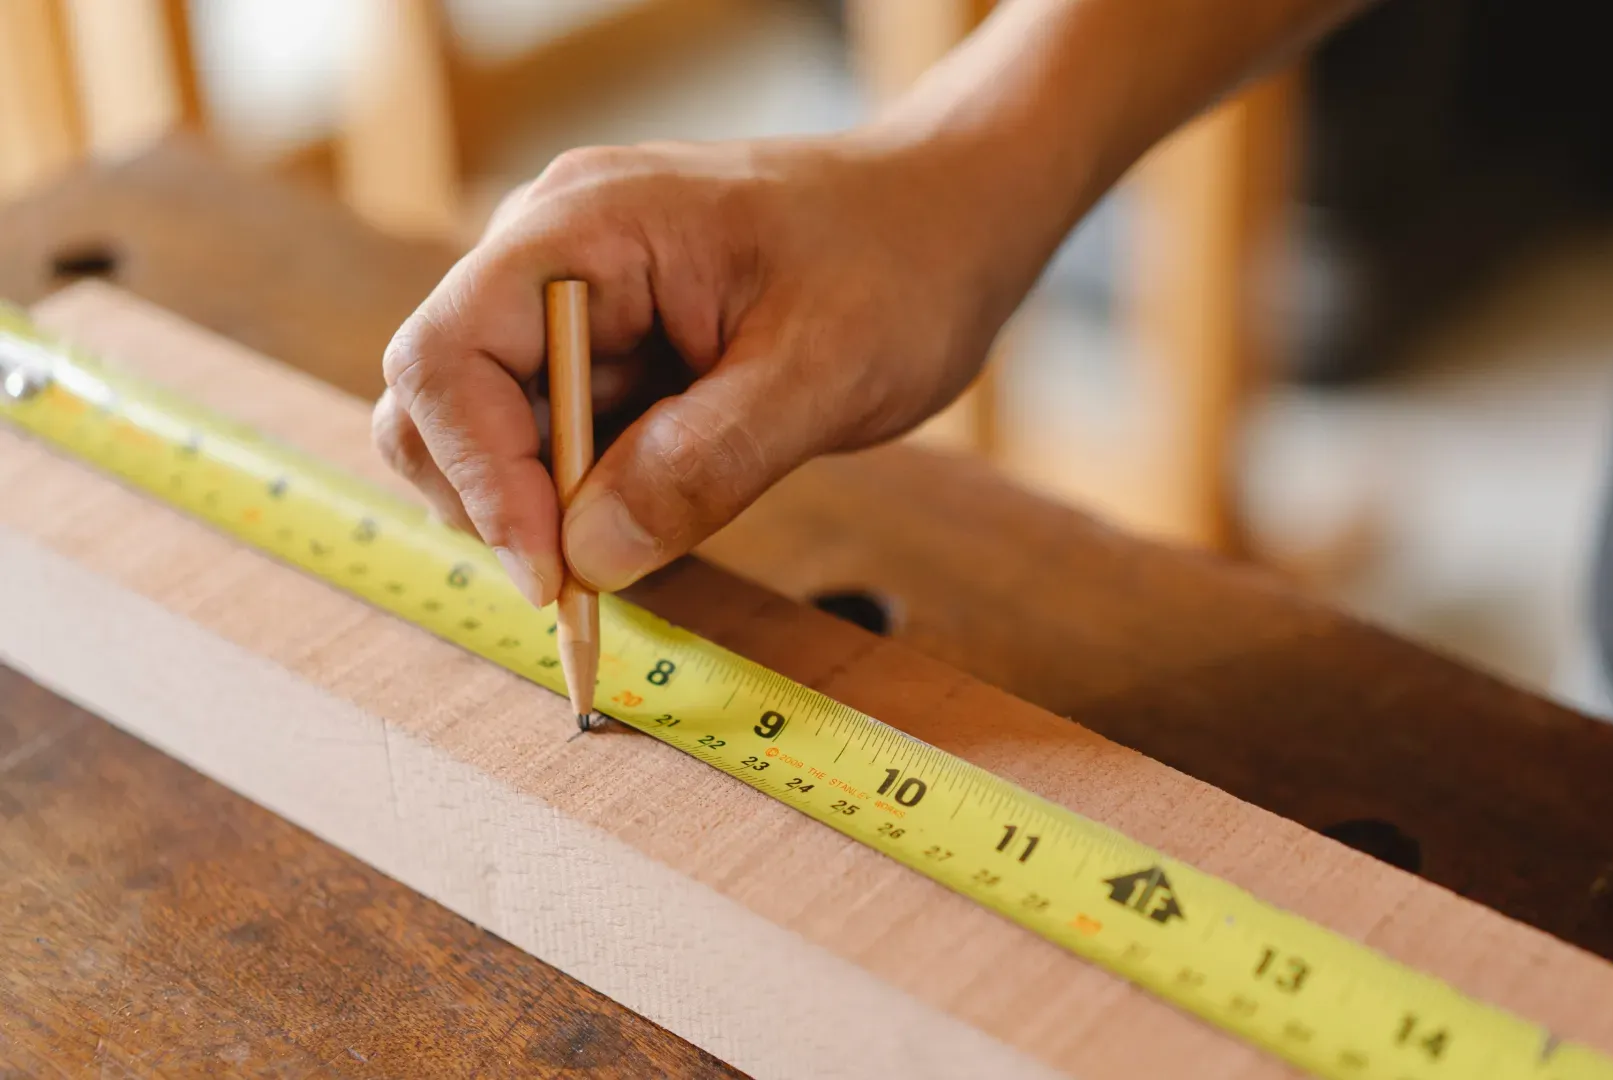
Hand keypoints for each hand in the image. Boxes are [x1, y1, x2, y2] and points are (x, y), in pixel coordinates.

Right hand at [374, 134, 1024, 604]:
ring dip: (547, 505)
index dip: (476, 476)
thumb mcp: (825, 373)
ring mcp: (577, 302)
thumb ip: (706, 464)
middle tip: (595, 572)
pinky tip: (662, 507)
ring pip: (491, 432)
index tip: (551, 572)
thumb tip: (587, 558)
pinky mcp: (610, 347)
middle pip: (440, 401)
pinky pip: (556, 438)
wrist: (952, 220)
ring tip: (654, 526)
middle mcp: (555, 255)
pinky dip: (585, 496)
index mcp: (586, 228)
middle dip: (500, 499)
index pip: (445, 356)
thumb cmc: (902, 264)